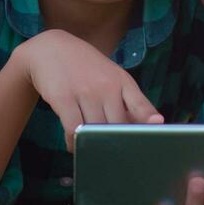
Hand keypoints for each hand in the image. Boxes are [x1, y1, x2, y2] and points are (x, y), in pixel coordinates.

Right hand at [12, 29, 162, 149]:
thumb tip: (150, 125)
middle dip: (118, 143)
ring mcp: (85, 92)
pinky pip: (73, 129)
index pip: (140, 106)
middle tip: (114, 155)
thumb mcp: (112, 77)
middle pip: (118, 126)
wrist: (51, 49)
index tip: (152, 138)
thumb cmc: (86, 68)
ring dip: (94, 145)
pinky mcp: (63, 98)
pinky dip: (74, 143)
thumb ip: (129, 101)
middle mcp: (106, 86)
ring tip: (92, 151)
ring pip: (96, 130)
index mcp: (122, 81)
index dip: (147, 123)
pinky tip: (75, 145)